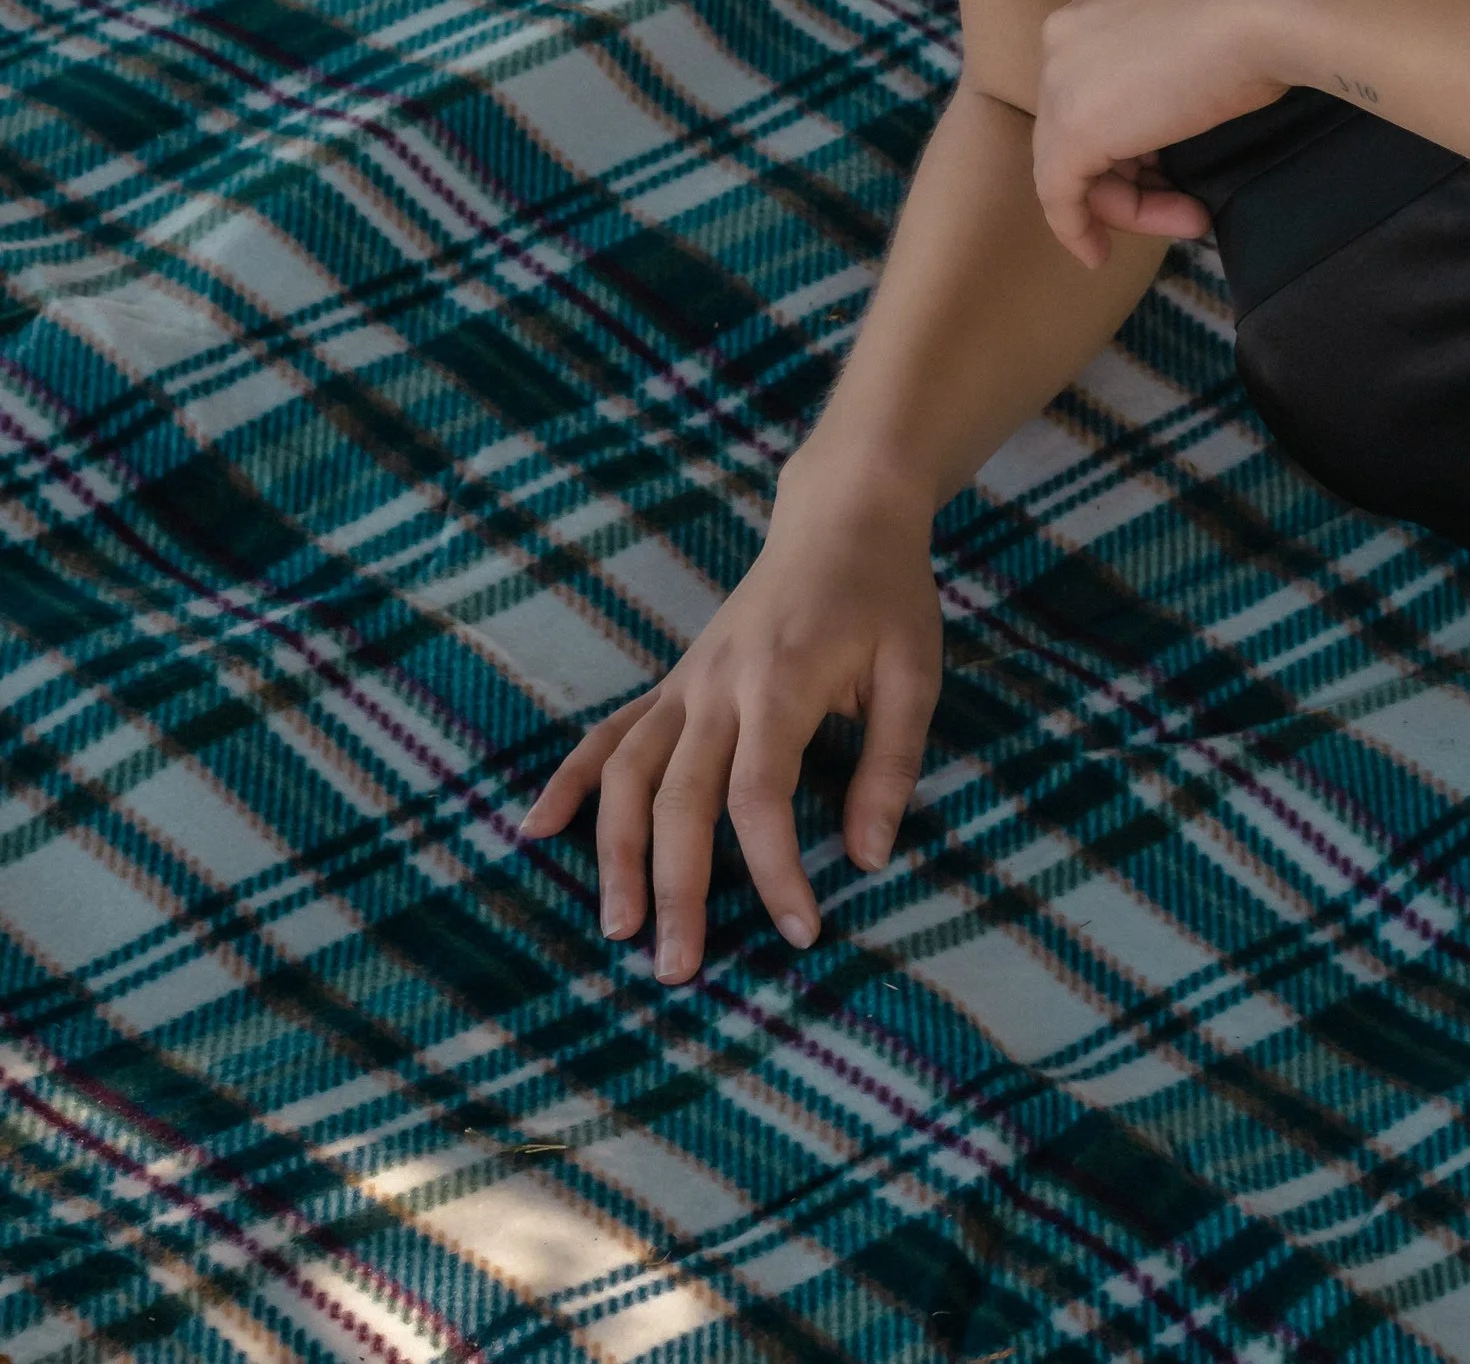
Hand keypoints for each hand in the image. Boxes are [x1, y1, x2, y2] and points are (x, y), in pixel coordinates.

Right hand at [516, 483, 941, 982]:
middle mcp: (716, 686)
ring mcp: (685, 682)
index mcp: (779, 684)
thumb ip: (890, 766)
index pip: (760, 796)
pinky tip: (537, 830)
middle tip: (676, 971)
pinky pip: (608, 734)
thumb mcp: (913, 673)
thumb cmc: (885, 596)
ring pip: (626, 772)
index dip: (775, 870)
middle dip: (675, 888)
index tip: (799, 930)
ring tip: (617, 928)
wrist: (841, 517)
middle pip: (678, 798)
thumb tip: (866, 858)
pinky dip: (570, 781)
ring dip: (612, 852)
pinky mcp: (673, 682)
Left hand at [1032, 0, 1313, 266]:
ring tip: (1193, 219)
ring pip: (1070, 162)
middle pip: (1078, 126)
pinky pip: (1058, 192)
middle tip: (1189, 207)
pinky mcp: (1074, 127)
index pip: (1097, 88)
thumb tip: (1179, 111)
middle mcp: (1064, 34)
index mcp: (1096, 4)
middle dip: (1131, 178)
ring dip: (1128, 204)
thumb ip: (1170, 70)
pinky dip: (1076, 228)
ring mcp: (1061, 79)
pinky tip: (1098, 255)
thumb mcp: (1202, 38)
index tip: (1169, 176)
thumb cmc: (1261, 14)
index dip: (1131, 140)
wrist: (1272, 8)